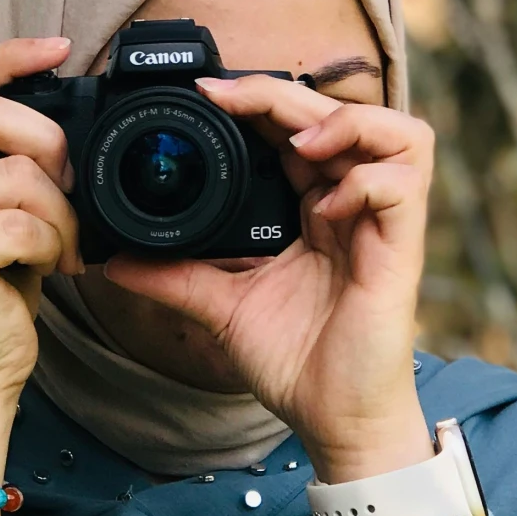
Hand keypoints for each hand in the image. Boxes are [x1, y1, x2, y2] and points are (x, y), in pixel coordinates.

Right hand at [0, 37, 80, 410]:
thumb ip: (8, 157)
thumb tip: (64, 106)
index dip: (11, 55)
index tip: (61, 48)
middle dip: (48, 143)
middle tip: (68, 187)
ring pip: (18, 176)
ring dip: (61, 214)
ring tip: (61, 245)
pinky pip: (22, 224)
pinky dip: (52, 244)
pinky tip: (51, 265)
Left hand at [104, 76, 436, 483]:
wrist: (335, 423)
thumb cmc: (297, 365)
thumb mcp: (222, 308)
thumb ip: (175, 277)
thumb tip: (114, 260)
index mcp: (317, 208)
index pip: (299, 128)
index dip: (260, 100)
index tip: (204, 95)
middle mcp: (354, 206)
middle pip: (339, 114)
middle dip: (283, 93)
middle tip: (225, 97)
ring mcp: (383, 225)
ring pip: (399, 131)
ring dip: (347, 124)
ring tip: (300, 146)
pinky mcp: (402, 252)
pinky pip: (402, 187)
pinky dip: (366, 183)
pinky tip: (328, 209)